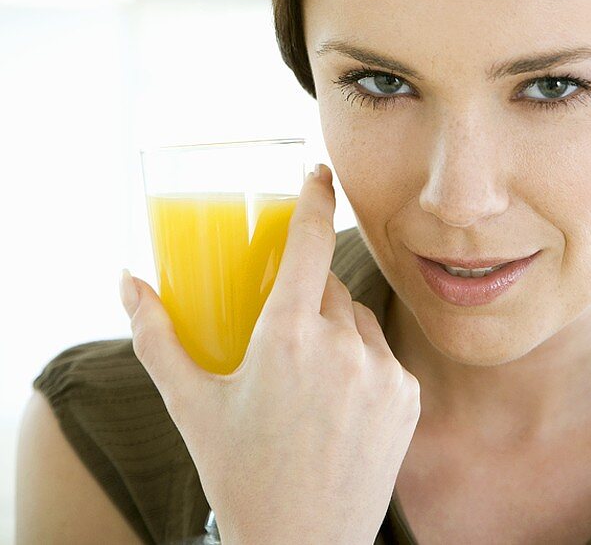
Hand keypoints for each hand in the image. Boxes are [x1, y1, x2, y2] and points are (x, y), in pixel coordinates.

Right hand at [120, 164, 421, 544]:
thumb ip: (155, 336)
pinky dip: (360, 361)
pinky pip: (381, 352)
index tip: (318, 172)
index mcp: (285, 338)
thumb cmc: (239, 474)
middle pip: (325, 285)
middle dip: (303, 296)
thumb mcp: (190, 404)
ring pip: (354, 317)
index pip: (308, 241)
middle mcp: (340, 347)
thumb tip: (128, 281)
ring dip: (333, 328)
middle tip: (280, 341)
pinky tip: (337, 404)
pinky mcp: (406, 396)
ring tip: (306, 383)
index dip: (314, 198)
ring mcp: (381, 372)